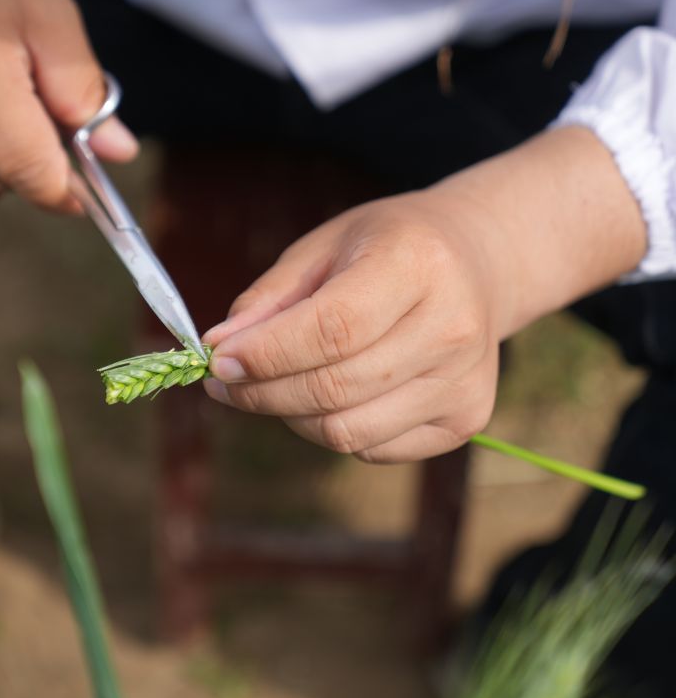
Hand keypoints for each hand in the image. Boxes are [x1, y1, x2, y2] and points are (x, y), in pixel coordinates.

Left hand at [203, 127, 645, 462]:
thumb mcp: (324, 248)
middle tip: (225, 384)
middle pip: (335, 388)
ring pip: (347, 431)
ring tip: (270, 389)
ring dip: (290, 417)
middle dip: (262, 393)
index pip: (331, 328)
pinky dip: (331, 430)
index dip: (267, 354)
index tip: (219, 363)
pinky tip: (325, 397)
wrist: (477, 263)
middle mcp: (453, 326)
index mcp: (417, 264)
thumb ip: (269, 299)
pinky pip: (373, 449)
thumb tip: (221, 349)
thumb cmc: (385, 250)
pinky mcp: (466, 419)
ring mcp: (465, 381)